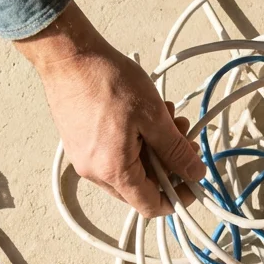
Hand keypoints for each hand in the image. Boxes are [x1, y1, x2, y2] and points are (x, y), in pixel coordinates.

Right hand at [17, 2, 205, 217]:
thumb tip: (194, 172)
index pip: (150, 206)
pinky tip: (144, 115)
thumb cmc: (107, 81)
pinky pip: (112, 155)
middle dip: (168, 166)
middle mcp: (94, 172)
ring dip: (153, 150)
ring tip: (165, 117)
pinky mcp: (78, 144)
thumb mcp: (154, 116)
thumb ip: (176, 150)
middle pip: (140, 188)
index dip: (178, 197)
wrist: (69, 57)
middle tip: (183, 137)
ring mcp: (83, 159)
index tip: (193, 180)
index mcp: (114, 171)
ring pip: (128, 169)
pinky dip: (134, 142)